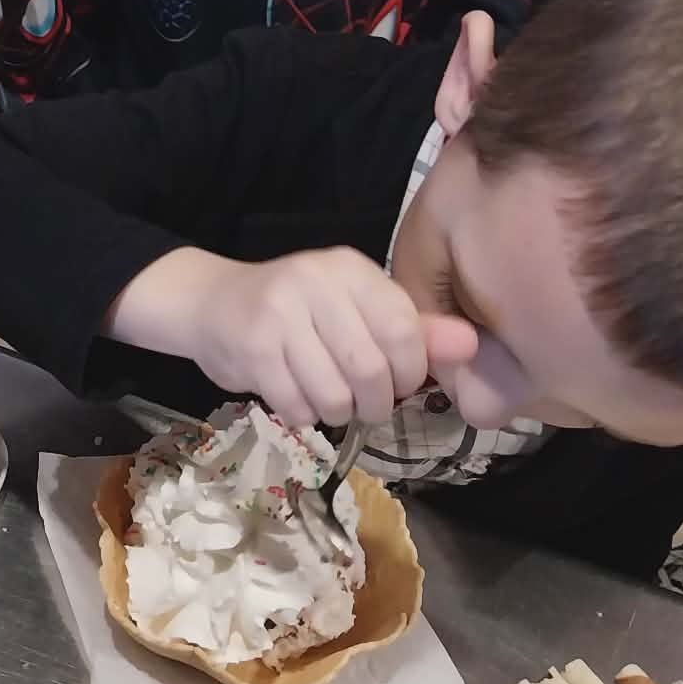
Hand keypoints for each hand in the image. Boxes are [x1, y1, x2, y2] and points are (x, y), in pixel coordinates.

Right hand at [108, 246, 473, 426]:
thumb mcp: (356, 311)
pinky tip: (294, 394)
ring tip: (324, 397)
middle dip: (374, 403)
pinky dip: (303, 414)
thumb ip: (414, 331)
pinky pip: (298, 406)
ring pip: (334, 395)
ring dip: (336, 412)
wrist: (210, 304)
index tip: (397, 382)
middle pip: (372, 370)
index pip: (406, 331)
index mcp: (351, 269)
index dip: (409, 373)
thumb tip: (472, 344)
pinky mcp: (253, 348)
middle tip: (363, 403)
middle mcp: (316, 281)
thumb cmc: (295, 313)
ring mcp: (280, 313)